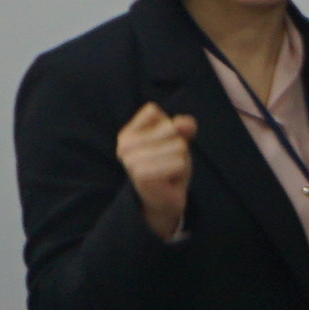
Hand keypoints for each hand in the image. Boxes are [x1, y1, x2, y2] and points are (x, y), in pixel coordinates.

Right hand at [118, 103, 199, 242]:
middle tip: (168, 161)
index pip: (153, 111)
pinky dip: (180, 169)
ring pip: (177, 145)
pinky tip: (170, 178)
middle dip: (178, 145)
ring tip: (169, 170)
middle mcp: (124, 144)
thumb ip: (184, 126)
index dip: (168, 124)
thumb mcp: (179, 139)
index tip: (164, 142)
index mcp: (128, 132)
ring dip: (180, 159)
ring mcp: (130, 160)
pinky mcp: (141, 175)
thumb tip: (184, 123)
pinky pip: (177, 162)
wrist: (165, 198)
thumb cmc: (169, 164)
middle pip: (170, 128)